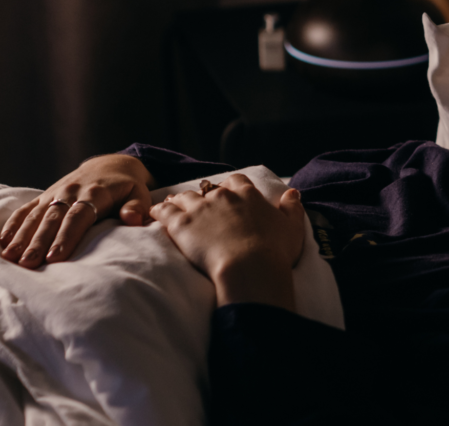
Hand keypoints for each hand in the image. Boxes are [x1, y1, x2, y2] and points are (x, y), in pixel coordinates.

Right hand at [0, 154, 153, 267]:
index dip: (66, 236)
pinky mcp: (44, 196)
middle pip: (52, 218)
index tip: (56, 257)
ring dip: (22, 237)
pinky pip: (25, 209)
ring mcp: (54, 193)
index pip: (78, 217)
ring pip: (36, 215)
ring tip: (10, 258)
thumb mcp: (139, 193)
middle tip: (28, 264)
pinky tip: (3, 242)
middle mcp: (71, 192)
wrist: (108, 166)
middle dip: (39, 242)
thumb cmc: (127, 188)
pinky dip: (14, 224)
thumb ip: (137, 207)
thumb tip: (133, 219)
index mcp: (95, 193)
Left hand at [150, 174, 303, 310]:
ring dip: (180, 200)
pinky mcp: (181, 224)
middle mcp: (223, 196)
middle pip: (209, 188)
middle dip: (205, 195)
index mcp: (248, 195)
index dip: (231, 186)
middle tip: (203, 206)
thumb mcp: (293, 228)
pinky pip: (164, 211)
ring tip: (175, 206)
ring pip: (185, 197)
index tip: (229, 194)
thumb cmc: (275, 251)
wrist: (250, 267)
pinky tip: (155, 213)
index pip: (237, 181)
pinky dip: (159, 210)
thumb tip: (293, 192)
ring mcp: (200, 209)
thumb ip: (292, 207)